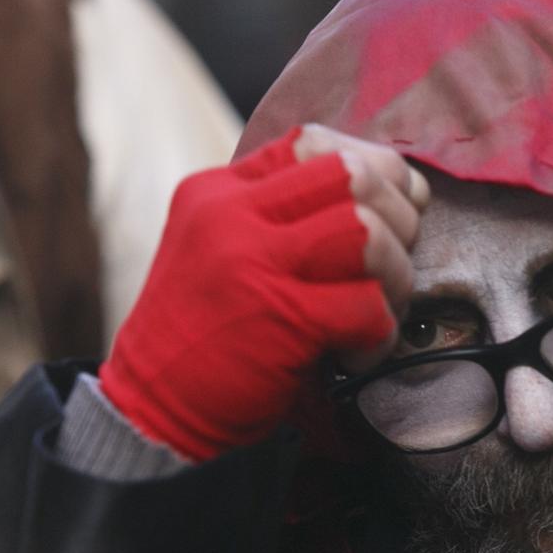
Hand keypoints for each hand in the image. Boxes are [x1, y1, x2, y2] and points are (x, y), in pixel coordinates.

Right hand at [99, 124, 428, 459]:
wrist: (153, 410)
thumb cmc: (205, 334)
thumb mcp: (222, 250)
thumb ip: (280, 216)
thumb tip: (387, 194)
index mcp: (219, 192)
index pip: (312, 141)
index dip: (373, 165)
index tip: (399, 201)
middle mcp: (231, 216)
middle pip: (352, 174)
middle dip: (399, 216)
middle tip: (396, 261)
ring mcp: (253, 264)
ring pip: (367, 231)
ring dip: (396, 274)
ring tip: (379, 308)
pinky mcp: (280, 320)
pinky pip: (367, 306)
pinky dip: (380, 333)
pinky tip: (358, 354)